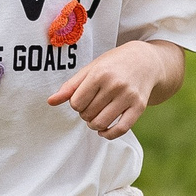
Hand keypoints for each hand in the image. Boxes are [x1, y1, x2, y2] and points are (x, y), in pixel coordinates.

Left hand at [48, 39, 184, 139]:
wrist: (146, 61)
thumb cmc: (113, 65)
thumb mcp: (91, 69)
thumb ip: (70, 86)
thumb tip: (50, 102)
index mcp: (100, 73)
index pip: (76, 103)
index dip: (76, 104)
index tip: (82, 99)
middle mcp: (115, 85)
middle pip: (88, 114)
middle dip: (85, 114)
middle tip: (91, 106)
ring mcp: (129, 96)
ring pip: (101, 123)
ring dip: (94, 125)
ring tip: (95, 118)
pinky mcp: (139, 107)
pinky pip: (121, 129)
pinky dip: (109, 134)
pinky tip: (104, 131)